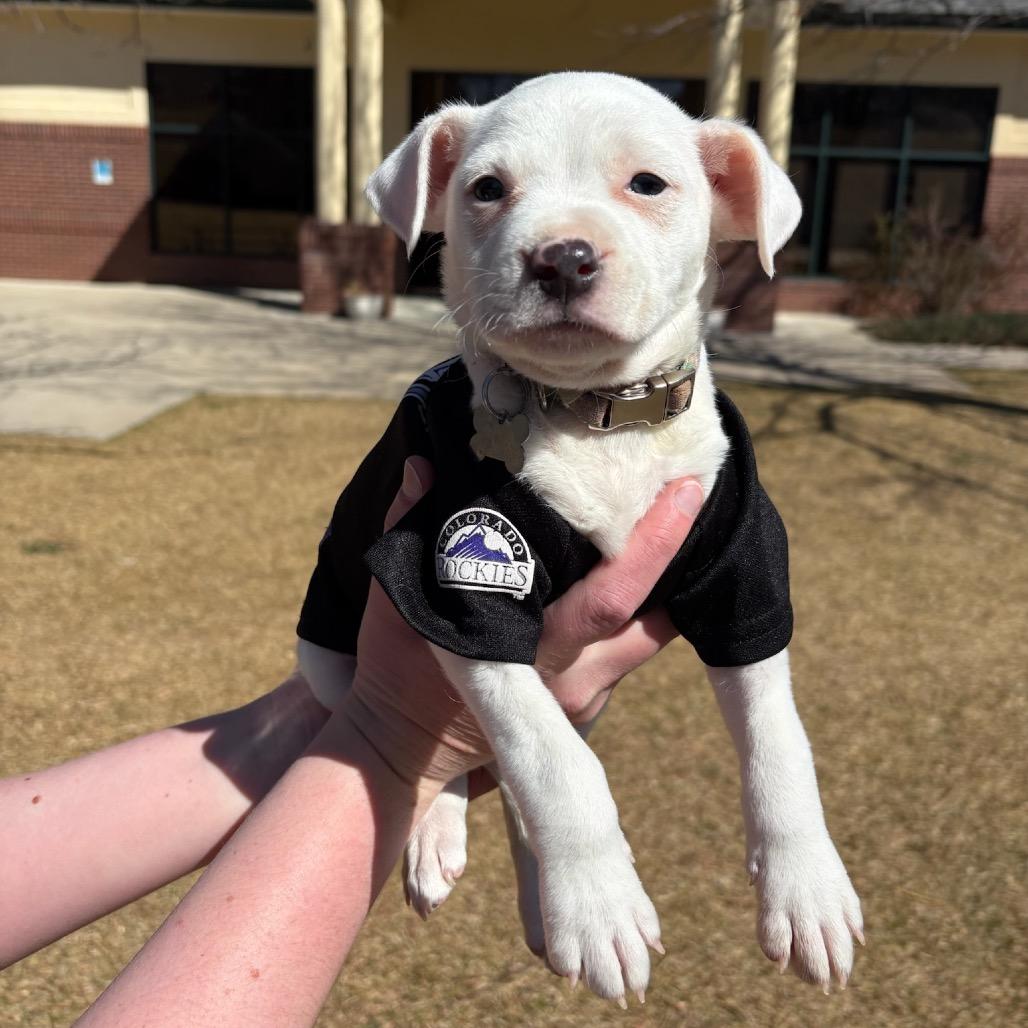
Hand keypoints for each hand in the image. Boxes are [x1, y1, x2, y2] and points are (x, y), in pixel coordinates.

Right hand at [342, 456, 703, 787]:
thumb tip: (424, 466)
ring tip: (678, 519)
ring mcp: (581, 702)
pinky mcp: (586, 709)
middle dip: (676, 554)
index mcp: (525, 654)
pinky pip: (628, 653)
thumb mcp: (395, 600)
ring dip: (667, 584)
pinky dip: (643, 610)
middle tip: (693, 489)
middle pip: (648, 620)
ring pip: (646, 638)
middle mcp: (566, 683)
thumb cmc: (398, 670)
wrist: (405, 750)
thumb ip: (408, 527)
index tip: (681, 491)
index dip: (651, 547)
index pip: (609, 600)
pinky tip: (643, 568)